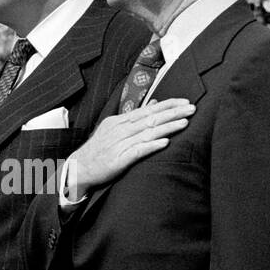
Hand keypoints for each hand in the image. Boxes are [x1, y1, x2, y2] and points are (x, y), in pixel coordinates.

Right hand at [65, 99, 193, 200]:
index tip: (184, 101)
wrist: (78, 168)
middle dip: (173, 113)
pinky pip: (137, 151)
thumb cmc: (98, 150)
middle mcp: (119, 130)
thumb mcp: (114, 128)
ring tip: (185, 122)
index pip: (147, 110)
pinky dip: (151, 146)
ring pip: (147, 133)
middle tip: (191, 108)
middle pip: (150, 119)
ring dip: (167, 127)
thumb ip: (135, 117)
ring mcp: (118, 144)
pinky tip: (165, 142)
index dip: (167, 105)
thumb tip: (154, 103)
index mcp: (119, 121)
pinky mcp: (118, 160)